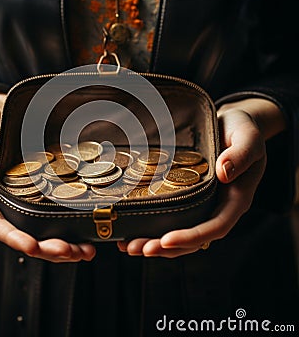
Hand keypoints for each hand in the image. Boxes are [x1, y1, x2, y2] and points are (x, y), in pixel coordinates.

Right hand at [0, 93, 95, 262]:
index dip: (13, 238)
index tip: (32, 246)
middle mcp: (6, 203)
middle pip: (25, 235)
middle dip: (47, 249)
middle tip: (70, 252)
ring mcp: (26, 199)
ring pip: (44, 231)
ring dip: (65, 245)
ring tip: (86, 251)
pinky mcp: (43, 190)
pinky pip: (56, 212)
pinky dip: (72, 225)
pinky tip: (90, 232)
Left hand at [117, 98, 284, 257]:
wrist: (233, 125)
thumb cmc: (242, 130)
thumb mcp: (247, 137)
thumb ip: (241, 154)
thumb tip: (224, 173)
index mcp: (236, 199)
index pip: (215, 227)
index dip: (191, 236)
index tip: (166, 240)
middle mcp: (219, 208)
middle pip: (193, 239)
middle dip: (164, 247)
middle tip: (134, 248)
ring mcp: (204, 205)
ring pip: (181, 233)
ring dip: (155, 243)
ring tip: (127, 245)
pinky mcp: (191, 198)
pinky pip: (174, 219)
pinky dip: (154, 228)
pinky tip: (132, 230)